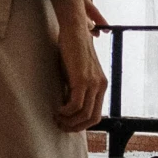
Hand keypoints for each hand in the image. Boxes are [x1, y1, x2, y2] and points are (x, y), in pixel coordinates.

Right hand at [52, 0, 106, 131]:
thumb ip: (77, 89)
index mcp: (101, 85)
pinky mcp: (82, 79)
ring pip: (83, 114)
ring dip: (68, 121)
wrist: (75, 31)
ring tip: (56, 118)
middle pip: (92, 118)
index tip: (68, 124)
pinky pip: (75, 105)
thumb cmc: (72, 51)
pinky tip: (58, 110)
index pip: (96, 115)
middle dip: (75, 127)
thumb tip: (68, 108)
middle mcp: (101, 86)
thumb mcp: (77, 74)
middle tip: (61, 126)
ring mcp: (93, 83)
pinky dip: (65, 112)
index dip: (81, 124)